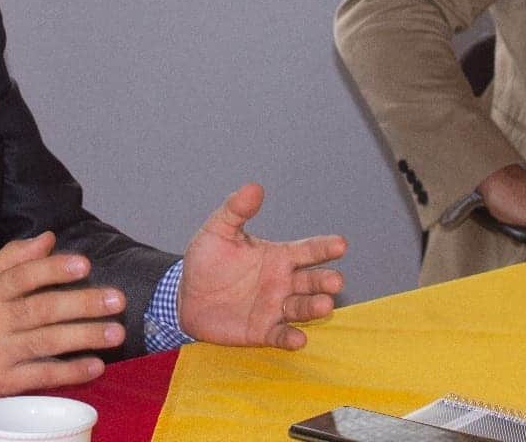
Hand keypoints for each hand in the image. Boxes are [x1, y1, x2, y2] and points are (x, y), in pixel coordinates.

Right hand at [0, 231, 126, 408]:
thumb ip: (12, 259)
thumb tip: (48, 238)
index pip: (21, 277)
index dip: (53, 270)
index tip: (84, 264)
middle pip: (42, 311)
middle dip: (83, 304)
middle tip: (116, 299)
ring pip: (46, 343)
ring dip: (85, 337)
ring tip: (116, 331)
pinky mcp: (3, 384)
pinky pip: (41, 377)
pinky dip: (70, 372)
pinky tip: (95, 365)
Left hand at [178, 183, 346, 349]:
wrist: (185, 297)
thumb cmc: (206, 261)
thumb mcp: (218, 231)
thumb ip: (236, 210)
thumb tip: (254, 187)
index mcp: (278, 256)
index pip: (307, 250)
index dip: (325, 247)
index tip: (341, 244)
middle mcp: (282, 282)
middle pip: (312, 281)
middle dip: (325, 281)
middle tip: (335, 281)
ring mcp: (274, 308)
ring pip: (301, 308)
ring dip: (314, 307)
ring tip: (325, 305)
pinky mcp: (262, 331)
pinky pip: (280, 335)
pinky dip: (291, 337)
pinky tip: (299, 338)